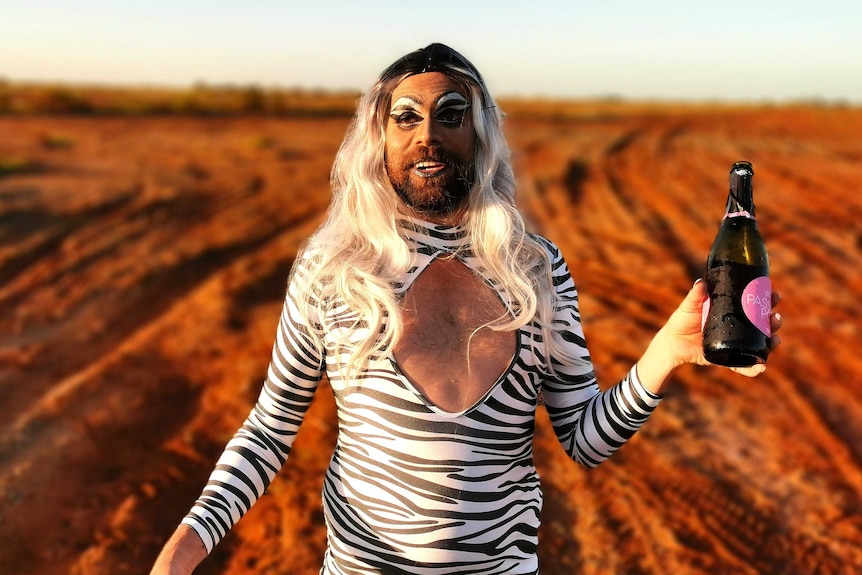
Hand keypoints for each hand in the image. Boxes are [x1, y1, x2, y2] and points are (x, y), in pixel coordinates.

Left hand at [637, 280, 782, 393]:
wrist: (671, 344)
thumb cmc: (681, 321)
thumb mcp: (689, 307)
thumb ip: (695, 295)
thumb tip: (701, 282)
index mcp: (732, 312)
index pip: (755, 304)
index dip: (767, 300)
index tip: (774, 294)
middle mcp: (737, 328)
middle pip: (763, 324)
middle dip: (773, 321)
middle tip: (775, 317)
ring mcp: (734, 344)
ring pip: (759, 344)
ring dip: (771, 343)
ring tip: (775, 339)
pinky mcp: (727, 359)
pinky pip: (743, 365)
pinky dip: (753, 368)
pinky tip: (761, 367)